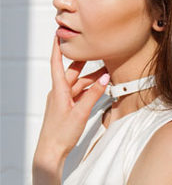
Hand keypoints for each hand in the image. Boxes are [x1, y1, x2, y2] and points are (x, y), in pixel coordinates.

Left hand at [33, 35, 109, 167]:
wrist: (52, 151)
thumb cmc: (61, 134)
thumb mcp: (81, 112)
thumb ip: (94, 94)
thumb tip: (105, 78)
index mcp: (59, 90)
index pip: (56, 63)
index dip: (57, 48)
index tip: (58, 34)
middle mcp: (60, 92)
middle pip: (72, 72)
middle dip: (84, 62)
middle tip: (95, 51)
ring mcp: (63, 99)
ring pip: (78, 83)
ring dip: (91, 78)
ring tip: (106, 72)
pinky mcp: (67, 106)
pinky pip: (79, 93)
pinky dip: (89, 90)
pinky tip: (100, 89)